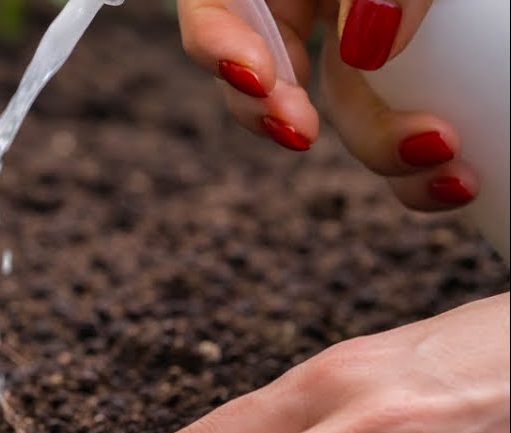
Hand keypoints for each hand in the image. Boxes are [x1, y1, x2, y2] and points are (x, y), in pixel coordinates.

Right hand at [177, 0, 478, 209]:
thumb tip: (369, 46)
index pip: (219, 5)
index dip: (218, 44)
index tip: (258, 79)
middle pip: (271, 72)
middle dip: (285, 116)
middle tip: (306, 137)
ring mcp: (368, 36)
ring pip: (344, 111)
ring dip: (379, 150)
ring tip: (438, 166)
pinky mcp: (418, 70)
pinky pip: (402, 124)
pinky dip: (420, 160)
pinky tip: (455, 174)